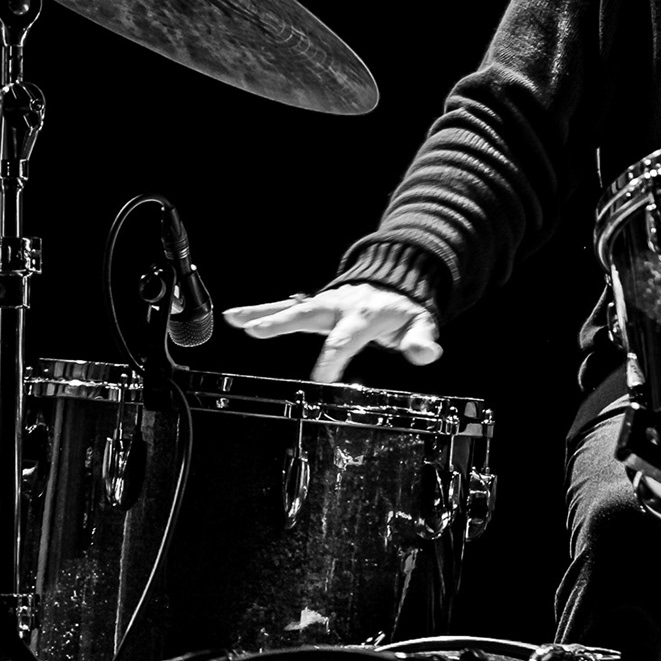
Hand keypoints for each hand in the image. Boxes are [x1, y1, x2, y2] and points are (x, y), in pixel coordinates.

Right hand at [222, 282, 442, 384]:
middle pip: (308, 313)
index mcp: (363, 315)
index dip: (334, 356)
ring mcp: (325, 302)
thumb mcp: (421, 322)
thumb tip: (425, 353)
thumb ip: (421, 339)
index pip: (346, 338)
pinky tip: (236, 316)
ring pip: (291, 306)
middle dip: (283, 322)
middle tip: (257, 330)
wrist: (396, 281)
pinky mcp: (316, 304)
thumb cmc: (404, 309)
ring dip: (262, 313)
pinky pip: (285, 306)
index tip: (322, 378)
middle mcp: (339, 306)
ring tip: (235, 319)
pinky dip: (260, 310)